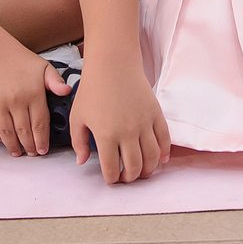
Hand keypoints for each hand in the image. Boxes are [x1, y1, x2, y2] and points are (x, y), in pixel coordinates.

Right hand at [0, 45, 65, 157]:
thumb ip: (56, 82)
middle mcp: (16, 100)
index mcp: (33, 93)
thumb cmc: (21, 61)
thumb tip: (67, 91)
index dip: (42, 140)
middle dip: (30, 146)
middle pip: (24, 131)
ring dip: (14, 146)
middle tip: (33, 154)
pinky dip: (0, 137)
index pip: (40, 124)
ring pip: (8, 132)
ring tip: (19, 152)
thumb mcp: (43, 67)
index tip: (43, 150)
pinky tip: (6, 141)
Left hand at [70, 57, 170, 183]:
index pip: (112, 169)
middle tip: (126, 177)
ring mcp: (144, 123)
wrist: (113, 65)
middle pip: (135, 167)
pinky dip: (164, 153)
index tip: (111, 178)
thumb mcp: (77, 117)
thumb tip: (82, 162)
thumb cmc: (92, 89)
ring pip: (152, 157)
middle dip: (131, 178)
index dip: (112, 179)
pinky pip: (165, 139)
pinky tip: (160, 158)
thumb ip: (79, 142)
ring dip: (148, 170)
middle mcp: (128, 133)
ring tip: (142, 171)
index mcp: (106, 136)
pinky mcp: (156, 114)